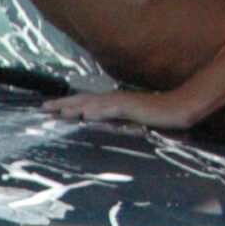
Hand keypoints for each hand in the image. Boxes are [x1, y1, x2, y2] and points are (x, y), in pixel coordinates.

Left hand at [43, 88, 200, 130]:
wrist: (181, 107)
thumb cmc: (160, 115)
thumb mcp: (133, 121)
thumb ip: (118, 122)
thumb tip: (103, 126)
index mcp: (113, 103)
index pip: (86, 103)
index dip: (68, 105)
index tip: (50, 110)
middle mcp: (115, 99)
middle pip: (83, 100)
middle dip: (62, 104)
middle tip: (42, 108)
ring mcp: (122, 102)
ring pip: (93, 103)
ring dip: (74, 106)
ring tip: (56, 110)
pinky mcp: (132, 107)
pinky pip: (111, 108)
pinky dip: (97, 110)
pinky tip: (85, 114)